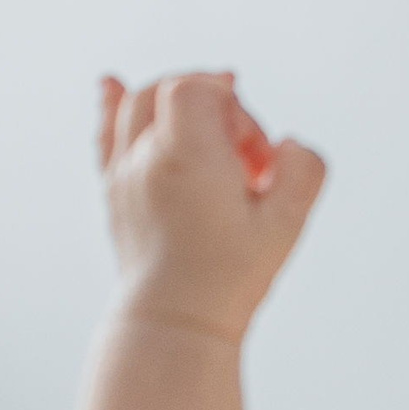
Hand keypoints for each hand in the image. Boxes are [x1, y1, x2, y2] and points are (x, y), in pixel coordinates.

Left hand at [96, 70, 325, 342]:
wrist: (173, 326)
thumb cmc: (231, 276)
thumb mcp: (289, 221)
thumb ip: (303, 166)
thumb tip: (286, 142)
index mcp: (183, 153)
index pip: (199, 87)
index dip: (235, 108)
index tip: (252, 159)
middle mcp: (143, 156)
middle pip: (169, 88)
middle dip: (213, 105)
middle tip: (239, 156)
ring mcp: (122, 175)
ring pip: (137, 105)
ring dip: (175, 104)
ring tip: (206, 128)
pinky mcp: (114, 196)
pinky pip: (105, 136)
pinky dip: (111, 105)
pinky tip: (110, 83)